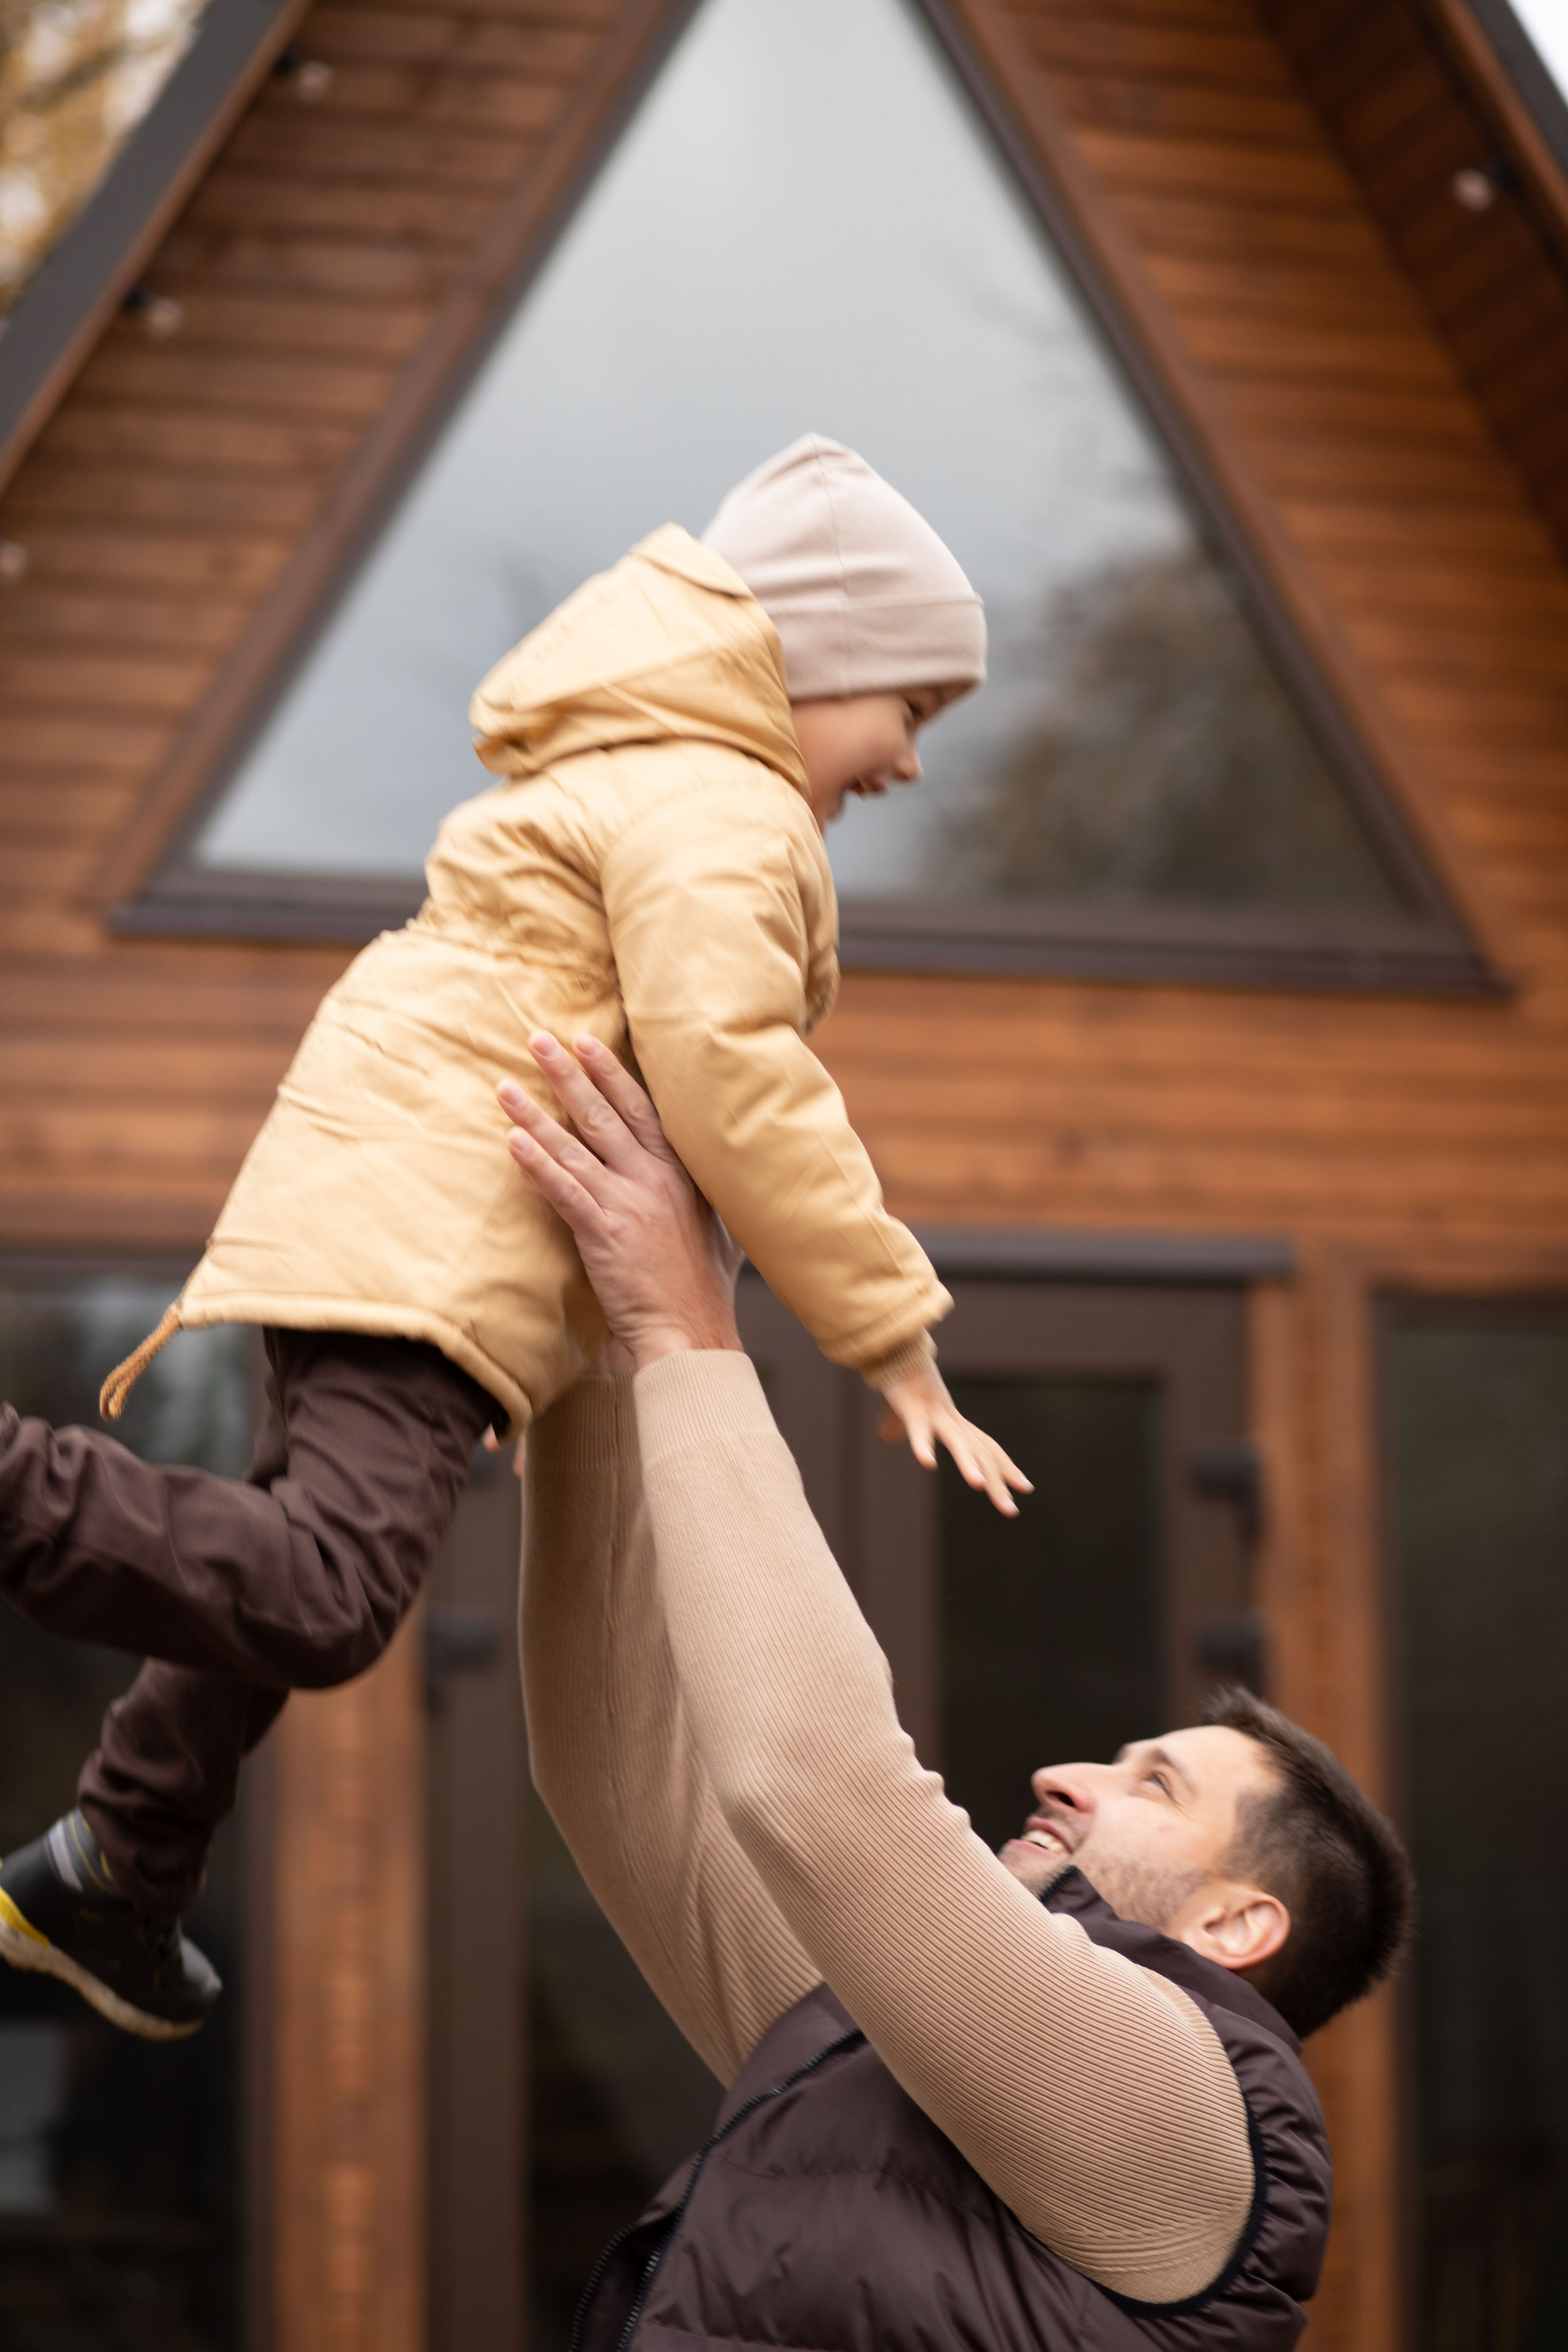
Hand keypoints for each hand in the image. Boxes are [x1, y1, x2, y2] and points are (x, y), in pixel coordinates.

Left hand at [498, 1033, 744, 1370]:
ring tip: (505, 1085)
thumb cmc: (704, 1288)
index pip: (642, 1109)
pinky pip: (563, 1191)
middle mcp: (654, 1179)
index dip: (611, 1073)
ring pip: (575, 1147)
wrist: (693, 1332)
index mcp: (681, 1173)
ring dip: (536, 1112)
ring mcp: (628, 1204)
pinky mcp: (604, 1233)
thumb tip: (704, 1174)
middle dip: (569, 1073)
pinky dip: (537, 1163)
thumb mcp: (719, 1228)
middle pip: (604, 1115)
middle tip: (538, 1039)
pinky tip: (512, 1139)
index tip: (586, 1042)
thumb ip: (703, 1194)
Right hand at [877, 1360, 1031, 1518]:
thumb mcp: (900, 1412)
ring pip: (956, 1441)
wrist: (893, 1348)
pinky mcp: (910, 1407)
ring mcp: (933, 1413)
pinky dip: (923, 1445)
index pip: (988, 1447)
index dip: (1007, 1467)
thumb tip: (889, 1436)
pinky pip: (918, 1429)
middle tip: (1011, 1510)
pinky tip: (928, 1463)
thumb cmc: (898, 1380)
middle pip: (980, 1452)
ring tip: (980, 1486)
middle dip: (997, 1481)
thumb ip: (899, 1427)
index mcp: (954, 1423)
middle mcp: (951, 1419)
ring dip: (968, 1464)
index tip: (1026, 1488)